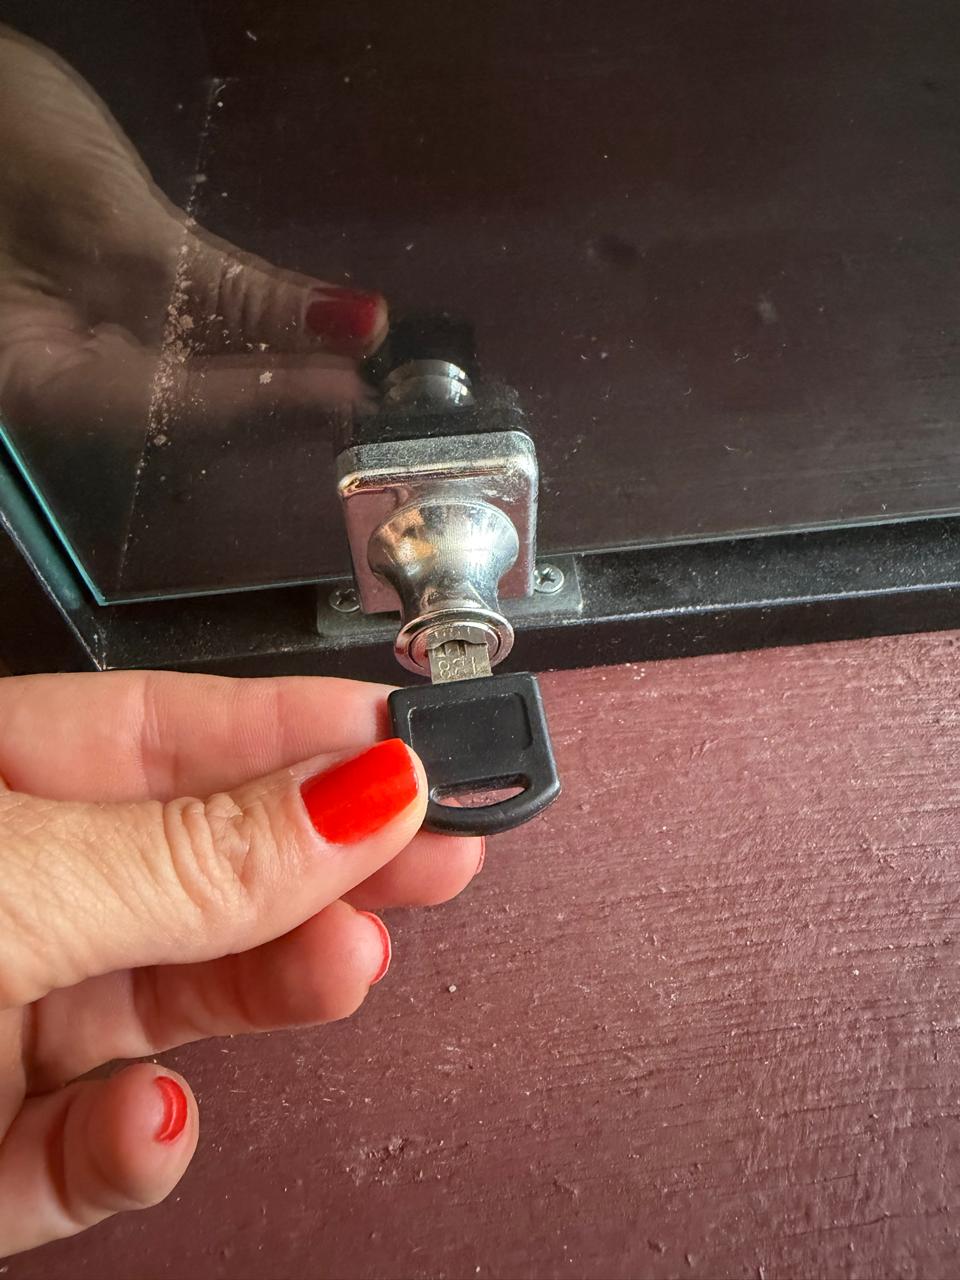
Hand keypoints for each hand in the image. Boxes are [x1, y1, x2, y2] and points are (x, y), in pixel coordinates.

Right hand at [0, 26, 386, 433]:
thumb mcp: (112, 214)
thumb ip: (228, 288)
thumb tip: (351, 326)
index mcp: (28, 376)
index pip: (163, 410)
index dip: (260, 402)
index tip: (343, 391)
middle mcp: (61, 382)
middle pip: (188, 414)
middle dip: (280, 399)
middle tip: (368, 388)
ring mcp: (92, 349)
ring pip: (202, 381)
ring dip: (282, 373)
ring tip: (357, 366)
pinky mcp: (120, 313)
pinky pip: (198, 340)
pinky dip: (260, 336)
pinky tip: (321, 335)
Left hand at [0, 671, 481, 1254]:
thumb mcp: (17, 891)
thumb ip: (191, 857)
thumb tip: (361, 796)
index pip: (174, 733)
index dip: (305, 733)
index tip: (419, 744)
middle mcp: (14, 896)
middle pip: (202, 865)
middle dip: (326, 860)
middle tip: (437, 851)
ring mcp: (1, 1018)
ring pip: (171, 1000)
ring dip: (268, 989)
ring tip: (346, 965)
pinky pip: (92, 1146)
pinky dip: (138, 1146)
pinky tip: (155, 1120)